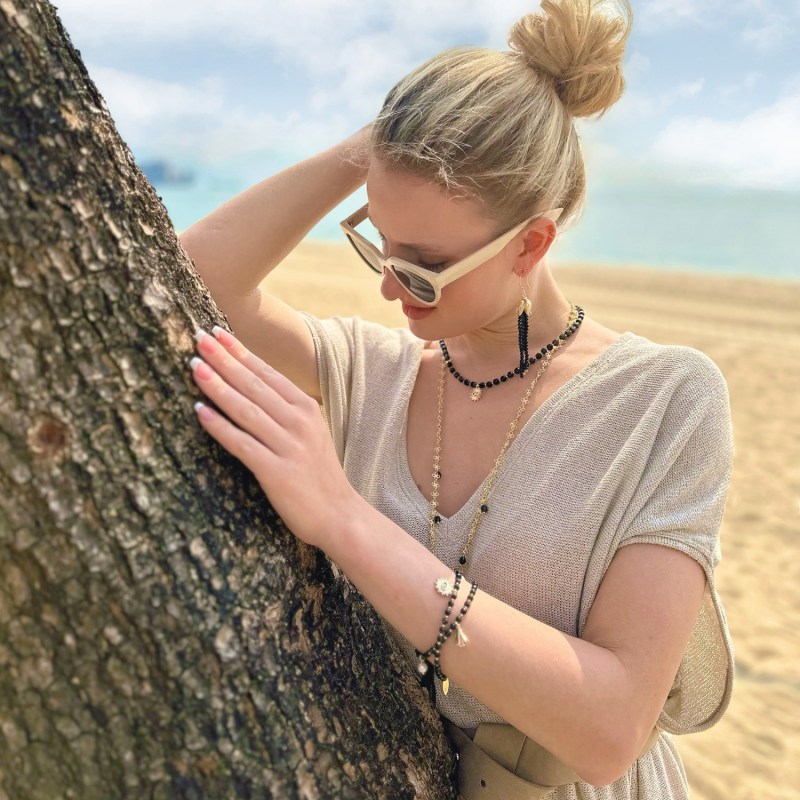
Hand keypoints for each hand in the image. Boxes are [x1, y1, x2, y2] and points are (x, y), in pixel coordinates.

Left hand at [189, 326, 357, 548]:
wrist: (341, 516)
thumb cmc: (320, 476)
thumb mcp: (311, 433)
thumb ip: (288, 411)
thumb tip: (254, 388)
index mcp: (307, 409)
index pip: (268, 373)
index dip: (241, 352)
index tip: (217, 333)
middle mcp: (299, 422)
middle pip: (254, 385)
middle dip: (224, 360)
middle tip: (198, 338)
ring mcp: (289, 446)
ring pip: (246, 409)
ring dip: (217, 386)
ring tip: (194, 367)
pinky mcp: (276, 472)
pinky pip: (242, 444)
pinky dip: (219, 427)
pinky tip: (199, 412)